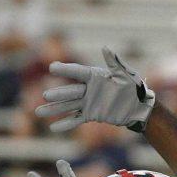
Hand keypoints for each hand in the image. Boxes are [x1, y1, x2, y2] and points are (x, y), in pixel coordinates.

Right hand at [36, 48, 155, 132]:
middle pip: (70, 91)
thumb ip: (115, 63)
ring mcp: (88, 102)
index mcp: (95, 76)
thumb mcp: (127, 75)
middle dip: (58, 94)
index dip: (65, 70)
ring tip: (38, 112)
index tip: (52, 67)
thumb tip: (105, 48)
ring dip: (54, 109)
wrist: (139, 107)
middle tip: (45, 95)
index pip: (77, 72)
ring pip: (68, 106)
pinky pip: (76, 119)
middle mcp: (89, 89)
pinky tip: (52, 128)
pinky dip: (65, 124)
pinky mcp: (91, 115)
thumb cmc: (134, 88)